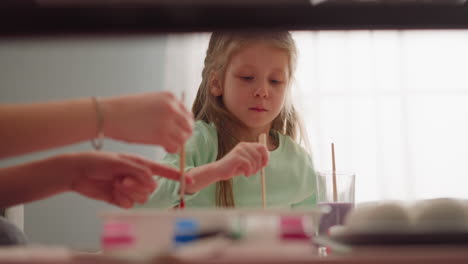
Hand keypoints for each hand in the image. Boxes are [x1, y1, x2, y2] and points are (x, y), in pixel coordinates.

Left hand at [66, 152, 192, 207]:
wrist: (78, 172)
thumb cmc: (99, 162)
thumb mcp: (121, 163)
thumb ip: (140, 173)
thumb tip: (153, 184)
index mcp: (141, 164)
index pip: (164, 170)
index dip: (178, 175)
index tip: (190, 180)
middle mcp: (138, 177)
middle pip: (151, 188)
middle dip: (139, 186)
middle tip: (123, 180)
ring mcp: (130, 188)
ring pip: (142, 198)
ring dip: (129, 193)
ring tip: (116, 184)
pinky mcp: (121, 198)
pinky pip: (130, 205)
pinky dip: (122, 200)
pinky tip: (112, 193)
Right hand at [102, 91, 193, 152]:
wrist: (109, 114)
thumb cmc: (126, 110)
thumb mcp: (150, 101)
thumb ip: (165, 109)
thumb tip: (177, 123)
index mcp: (171, 97)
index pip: (188, 114)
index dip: (184, 125)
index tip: (177, 131)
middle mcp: (172, 108)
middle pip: (189, 127)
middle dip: (184, 135)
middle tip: (174, 140)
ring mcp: (167, 122)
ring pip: (184, 138)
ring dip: (178, 143)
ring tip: (167, 144)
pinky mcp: (160, 136)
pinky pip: (176, 147)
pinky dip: (172, 149)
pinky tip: (164, 148)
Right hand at [215, 142, 268, 180]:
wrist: (219, 171)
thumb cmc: (234, 168)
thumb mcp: (247, 163)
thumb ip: (257, 159)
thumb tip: (268, 156)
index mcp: (246, 145)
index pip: (262, 147)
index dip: (266, 156)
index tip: (264, 165)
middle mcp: (243, 145)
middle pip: (260, 153)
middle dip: (260, 164)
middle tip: (255, 171)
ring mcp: (240, 150)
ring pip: (255, 160)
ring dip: (254, 170)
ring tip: (249, 173)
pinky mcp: (237, 157)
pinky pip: (249, 165)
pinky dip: (249, 171)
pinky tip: (245, 174)